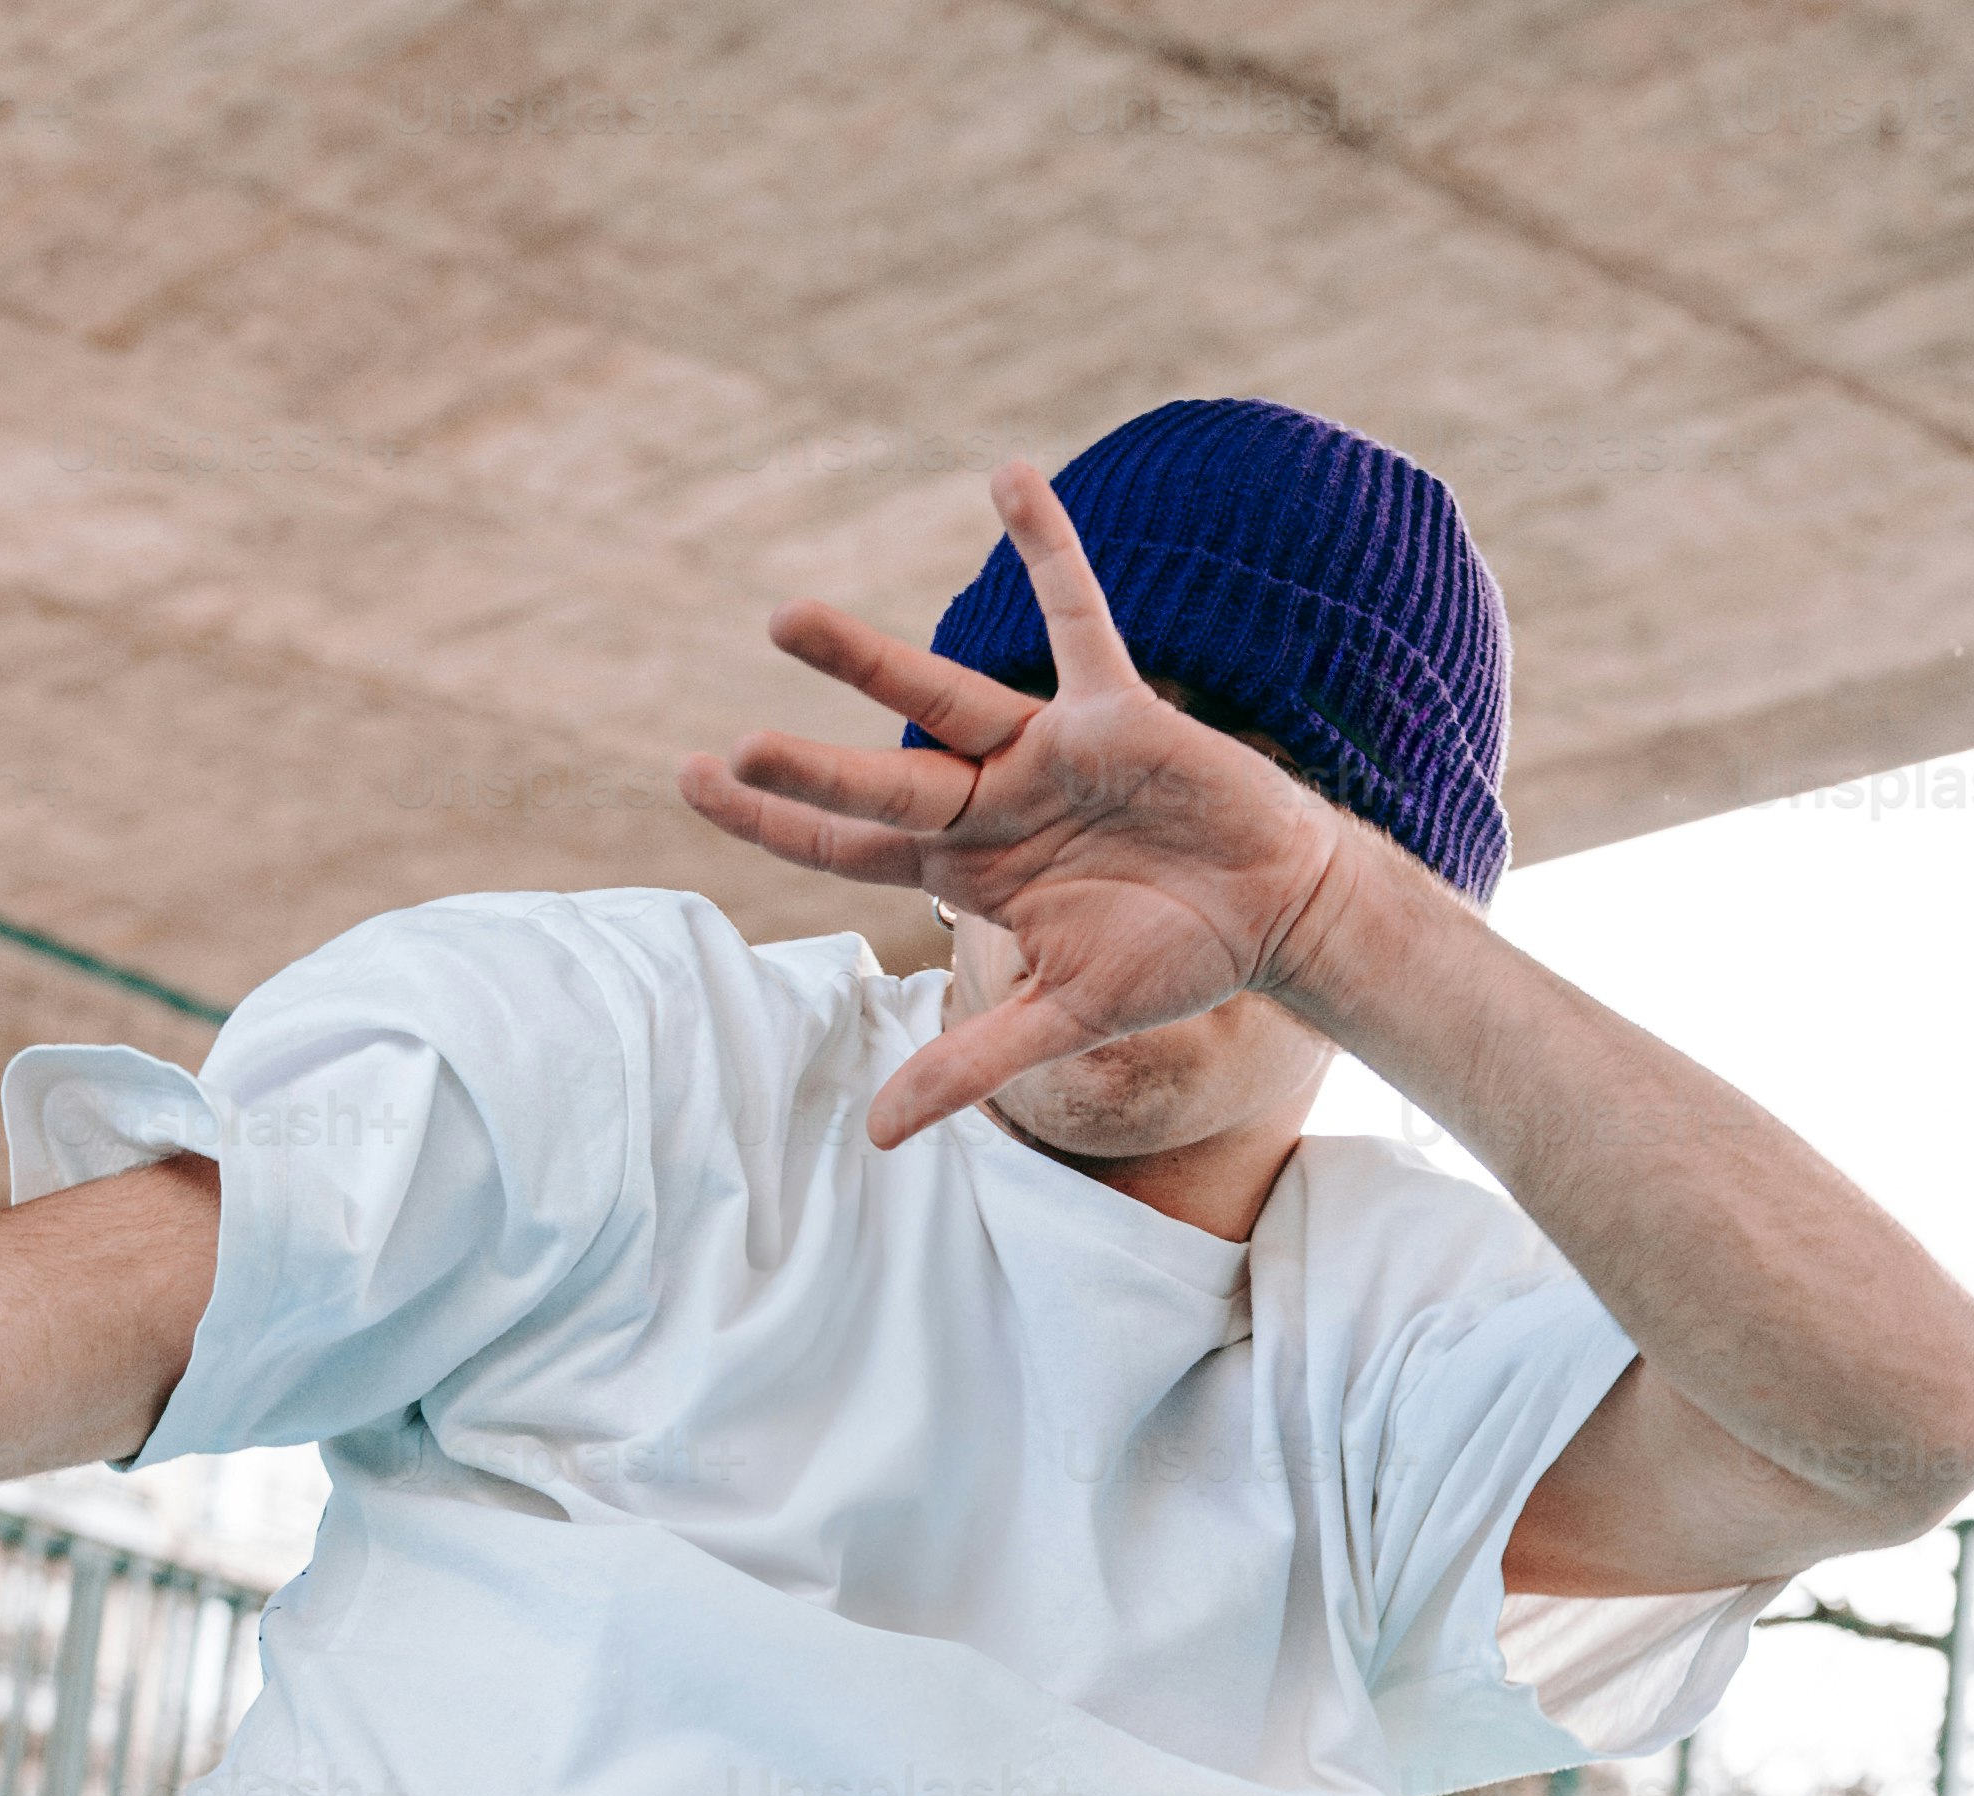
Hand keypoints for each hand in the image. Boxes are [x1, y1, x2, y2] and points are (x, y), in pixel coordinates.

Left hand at [680, 463, 1369, 1147]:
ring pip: (942, 697)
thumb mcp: (1064, 1021)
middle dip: (802, 775)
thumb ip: (972, 1064)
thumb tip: (877, 1138)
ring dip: (867, 662)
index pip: (849, 847)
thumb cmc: (1171, 956)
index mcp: (968, 869)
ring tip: (786, 620)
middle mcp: (991, 801)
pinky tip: (1007, 479)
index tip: (696, 782)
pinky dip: (1049, 550)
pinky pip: (1078, 618)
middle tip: (724, 754)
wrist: (1277, 914)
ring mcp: (1048, 751)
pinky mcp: (1118, 713)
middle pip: (878, 786)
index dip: (774, 826)